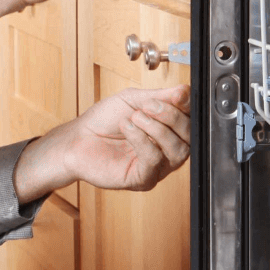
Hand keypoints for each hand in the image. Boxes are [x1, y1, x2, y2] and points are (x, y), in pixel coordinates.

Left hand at [12, 84, 189, 202]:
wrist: (78, 139)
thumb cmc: (103, 121)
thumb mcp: (134, 100)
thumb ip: (161, 96)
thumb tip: (185, 90)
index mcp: (169, 130)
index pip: (192, 120)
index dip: (186, 107)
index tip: (175, 95)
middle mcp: (167, 150)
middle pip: (190, 136)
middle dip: (171, 117)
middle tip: (148, 107)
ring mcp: (158, 167)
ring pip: (178, 151)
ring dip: (157, 129)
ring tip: (135, 118)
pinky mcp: (143, 179)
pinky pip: (155, 161)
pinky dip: (142, 140)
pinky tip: (127, 129)